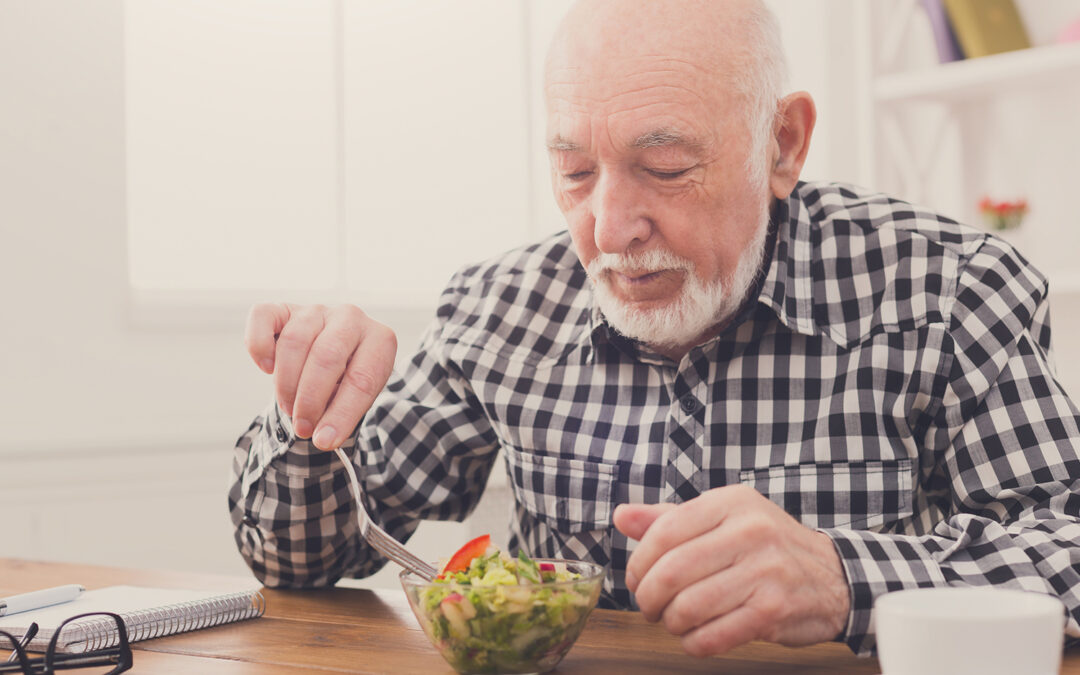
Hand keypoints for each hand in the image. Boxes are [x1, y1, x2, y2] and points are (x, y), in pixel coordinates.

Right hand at [245, 303, 396, 449]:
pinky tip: (267, 369)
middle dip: (310, 400)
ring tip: (290, 408)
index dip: (341, 414)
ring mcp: (316, 310)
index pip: (361, 379)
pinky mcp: (284, 309)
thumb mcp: (356, 398)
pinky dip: (259, 346)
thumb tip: (322, 439)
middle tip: (303, 427)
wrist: (335, 355)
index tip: (324, 441)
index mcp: (379, 339)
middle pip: (326, 357)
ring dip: (287, 383)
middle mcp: (350, 317)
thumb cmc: (347, 380)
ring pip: (294, 342)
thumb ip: (343, 415)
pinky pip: (263, 318)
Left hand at [613, 485, 849, 656]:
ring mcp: (765, 571)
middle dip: (649, 598)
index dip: (640, 562)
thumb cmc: (766, 546)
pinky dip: (694, 643)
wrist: (833, 576)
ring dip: (671, 622)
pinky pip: (714, 635)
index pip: (665, 531)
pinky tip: (695, 637)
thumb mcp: (722, 518)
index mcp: (731, 502)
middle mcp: (750, 531)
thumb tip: (622, 516)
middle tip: (649, 606)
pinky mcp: (774, 610)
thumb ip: (669, 518)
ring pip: (690, 607)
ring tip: (673, 621)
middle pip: (672, 572)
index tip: (637, 579)